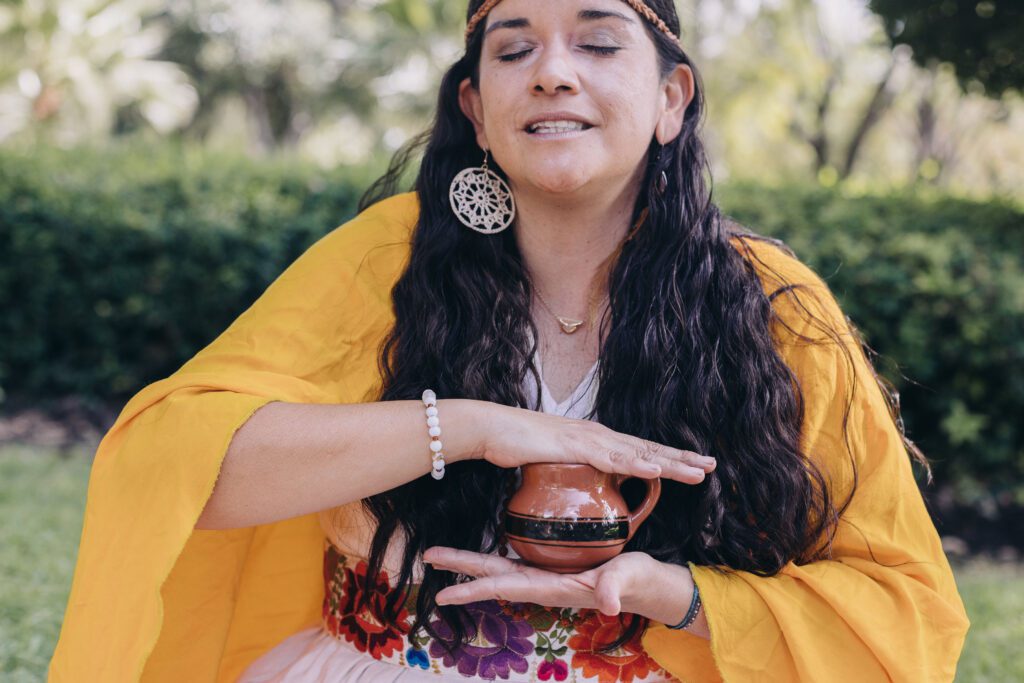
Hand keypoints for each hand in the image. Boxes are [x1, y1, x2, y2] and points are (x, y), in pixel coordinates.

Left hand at [422, 546, 655, 616]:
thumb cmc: (636, 580)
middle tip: (428, 557)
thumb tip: (606, 602)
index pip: (505, 586)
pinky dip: (493, 561)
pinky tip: (482, 556)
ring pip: (500, 570)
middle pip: (493, 575)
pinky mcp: (553, 568)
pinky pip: (515, 565)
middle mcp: (542, 583)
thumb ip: (615, 587)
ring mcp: (546, 576)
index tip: (444, 592)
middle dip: (460, 568)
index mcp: (552, 586)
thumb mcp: (627, 578)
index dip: (474, 588)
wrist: (647, 587)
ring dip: (471, 564)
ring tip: (442, 556)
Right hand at [480, 403, 714, 484]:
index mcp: (595, 439)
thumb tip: (574, 492)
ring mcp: (589, 439)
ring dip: (671, 463)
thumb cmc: (515, 446)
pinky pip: (612, 459)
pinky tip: (659, 471)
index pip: (638, 451)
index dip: (667, 459)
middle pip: (647, 450)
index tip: (693, 466)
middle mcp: (598, 435)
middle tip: (712, 465)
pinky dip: (638, 465)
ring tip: (700, 471)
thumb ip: (567, 474)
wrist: (490, 429)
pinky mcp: (575, 446)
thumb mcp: (550, 464)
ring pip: (639, 454)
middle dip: (681, 459)